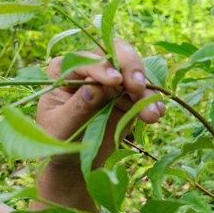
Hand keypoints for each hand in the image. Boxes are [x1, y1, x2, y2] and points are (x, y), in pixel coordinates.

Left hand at [36, 39, 164, 169]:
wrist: (71, 158)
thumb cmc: (57, 137)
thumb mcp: (62, 125)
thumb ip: (78, 106)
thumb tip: (94, 87)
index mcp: (64, 69)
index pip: (85, 60)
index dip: (102, 67)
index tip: (115, 81)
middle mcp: (89, 69)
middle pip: (115, 54)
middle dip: (130, 66)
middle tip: (137, 87)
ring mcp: (110, 82)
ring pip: (134, 74)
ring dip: (146, 92)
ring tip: (152, 114)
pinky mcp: (126, 96)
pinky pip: (143, 94)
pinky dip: (152, 102)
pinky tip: (155, 113)